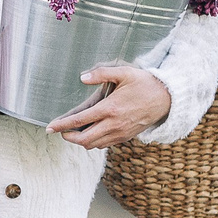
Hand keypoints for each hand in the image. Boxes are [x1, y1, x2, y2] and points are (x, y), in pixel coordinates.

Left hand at [46, 63, 171, 150]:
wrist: (167, 99)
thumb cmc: (144, 83)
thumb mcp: (124, 72)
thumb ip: (101, 73)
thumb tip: (83, 77)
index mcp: (110, 108)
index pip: (80, 120)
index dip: (62, 125)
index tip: (50, 128)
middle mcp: (114, 124)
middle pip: (84, 139)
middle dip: (69, 137)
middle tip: (61, 131)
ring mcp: (120, 133)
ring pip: (94, 145)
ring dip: (81, 141)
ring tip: (73, 132)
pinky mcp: (126, 137)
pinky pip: (105, 144)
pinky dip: (94, 142)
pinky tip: (91, 133)